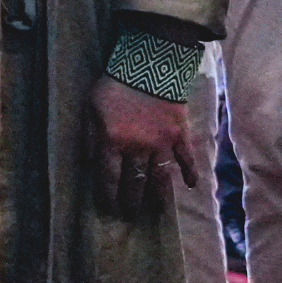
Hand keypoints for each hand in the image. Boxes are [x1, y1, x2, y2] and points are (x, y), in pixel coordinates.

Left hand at [87, 75, 196, 216]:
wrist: (148, 67)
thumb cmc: (113, 87)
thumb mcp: (90, 109)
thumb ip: (89, 138)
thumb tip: (89, 163)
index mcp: (112, 142)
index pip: (108, 177)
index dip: (108, 195)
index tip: (109, 208)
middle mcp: (137, 148)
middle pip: (134, 182)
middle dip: (132, 202)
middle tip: (131, 215)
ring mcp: (161, 143)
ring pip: (160, 177)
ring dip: (159, 196)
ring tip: (157, 211)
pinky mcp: (180, 135)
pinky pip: (186, 158)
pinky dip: (190, 172)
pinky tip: (191, 186)